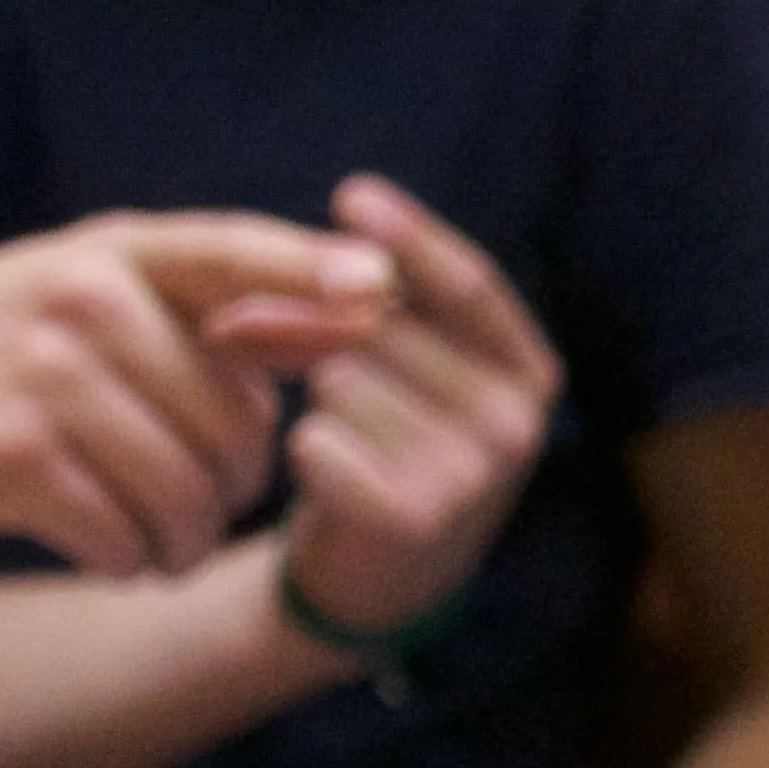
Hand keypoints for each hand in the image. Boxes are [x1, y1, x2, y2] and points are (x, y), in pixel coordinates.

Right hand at [0, 209, 393, 574]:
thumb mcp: (67, 284)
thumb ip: (185, 300)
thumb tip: (343, 316)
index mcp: (109, 252)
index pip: (234, 252)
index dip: (313, 275)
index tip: (381, 301)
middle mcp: (85, 303)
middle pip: (236, 419)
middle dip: (237, 483)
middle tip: (205, 504)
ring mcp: (49, 380)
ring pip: (190, 491)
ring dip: (188, 539)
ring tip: (162, 540)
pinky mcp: (13, 461)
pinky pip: (126, 536)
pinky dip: (131, 561)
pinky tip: (108, 551)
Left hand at [275, 175, 562, 643]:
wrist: (383, 574)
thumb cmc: (388, 443)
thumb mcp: (399, 366)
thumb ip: (366, 306)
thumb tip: (309, 259)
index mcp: (528, 369)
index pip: (471, 285)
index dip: (413, 236)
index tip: (350, 193)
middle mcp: (518, 421)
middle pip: (387, 326)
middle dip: (306, 316)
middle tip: (240, 325)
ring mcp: (475, 476)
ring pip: (345, 378)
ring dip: (303, 387)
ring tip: (305, 411)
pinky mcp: (416, 519)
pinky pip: (318, 440)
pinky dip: (301, 444)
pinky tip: (317, 465)